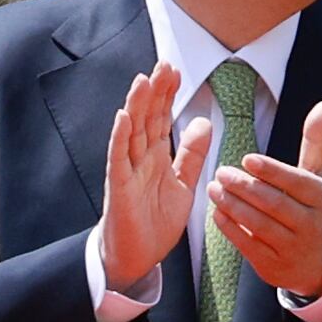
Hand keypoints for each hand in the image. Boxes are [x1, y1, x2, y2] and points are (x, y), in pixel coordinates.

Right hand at [97, 59, 204, 293]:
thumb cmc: (154, 222)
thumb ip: (191, 154)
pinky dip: (119, 138)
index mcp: (156, 156)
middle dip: (155, 91)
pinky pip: (117, 159)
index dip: (168, 94)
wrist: (137, 257)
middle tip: (164, 63)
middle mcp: (139, 158)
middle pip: (146, 117)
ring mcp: (126, 171)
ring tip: (143, 80)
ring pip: (131, 132)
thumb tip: (204, 121)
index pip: (161, 117)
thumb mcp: (183, 184)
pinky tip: (122, 117)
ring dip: (136, 105)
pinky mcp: (118, 188)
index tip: (176, 70)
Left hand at [212, 97, 321, 299]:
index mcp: (321, 198)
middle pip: (275, 204)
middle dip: (245, 188)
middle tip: (221, 172)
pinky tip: (217, 213)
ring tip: (214, 188)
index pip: (297, 183)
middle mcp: (310, 225)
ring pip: (260, 226)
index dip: (272, 171)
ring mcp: (293, 249)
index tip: (247, 159)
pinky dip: (231, 229)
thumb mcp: (319, 175)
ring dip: (233, 206)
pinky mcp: (274, 267)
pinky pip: (250, 246)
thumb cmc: (314, 209)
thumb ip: (316, 140)